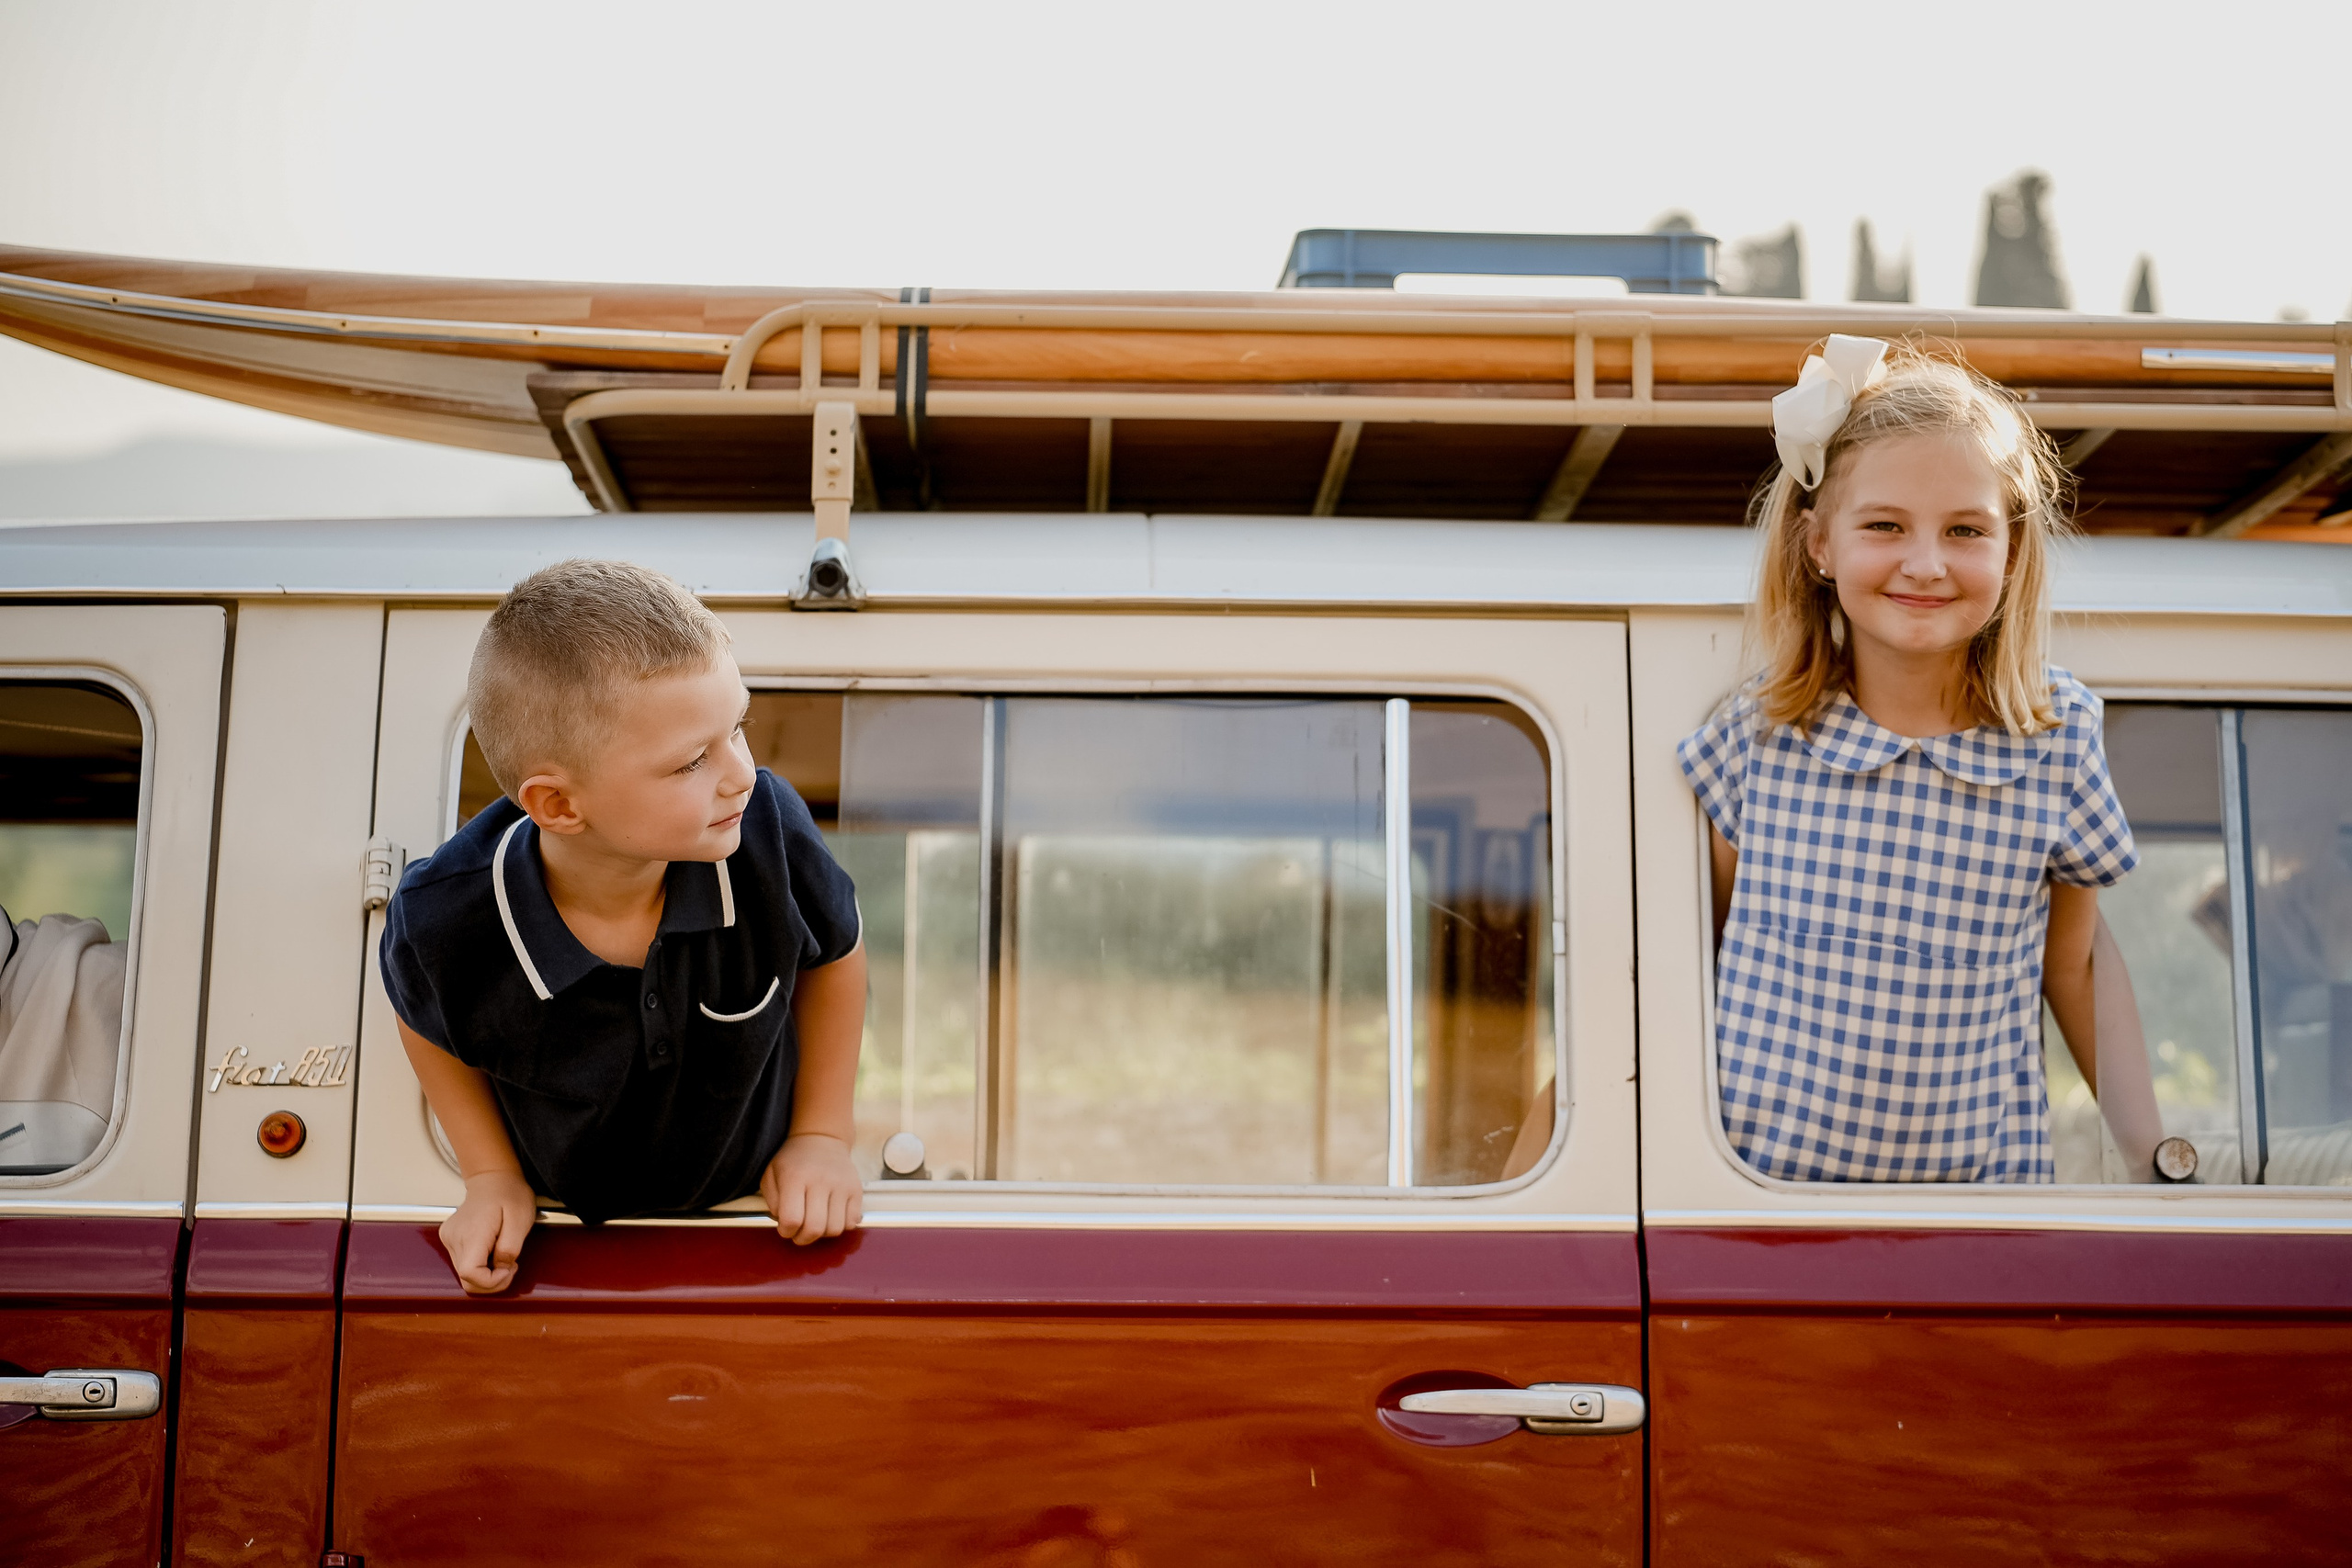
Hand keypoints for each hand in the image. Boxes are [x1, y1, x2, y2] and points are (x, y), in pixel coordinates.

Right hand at [438, 1169, 536, 1293]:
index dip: (492, 1281)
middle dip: (492, 1282)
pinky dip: (479, 1266)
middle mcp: (454, 1238)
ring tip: (502, 1255)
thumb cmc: (509, 1194)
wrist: (493, 1178)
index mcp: (472, 1232)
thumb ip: (510, 1247)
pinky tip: (492, 1251)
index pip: (470, 1273)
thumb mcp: (521, 1219)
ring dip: (486, 1275)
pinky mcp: (450, 1240)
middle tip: (510, 1265)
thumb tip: (500, 1268)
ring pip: (464, 1275)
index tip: (510, 1267)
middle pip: (466, 1280)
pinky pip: (463, 1264)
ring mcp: (449, 1239)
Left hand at [760, 1132, 862, 1245]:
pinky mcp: (856, 1190)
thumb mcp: (771, 1173)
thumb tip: (785, 1223)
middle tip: (799, 1232)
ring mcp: (842, 1185)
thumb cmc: (793, 1160)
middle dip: (803, 1238)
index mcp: (795, 1177)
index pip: (792, 1219)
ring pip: (835, 1229)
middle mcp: (820, 1181)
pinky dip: (840, 1226)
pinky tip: (830, 1216)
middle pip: (815, 1228)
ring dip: (822, 1234)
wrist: (821, 1139)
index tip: (785, 1227)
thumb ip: (772, 1201)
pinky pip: (851, 1222)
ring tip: (815, 1222)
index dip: (786, 1231)